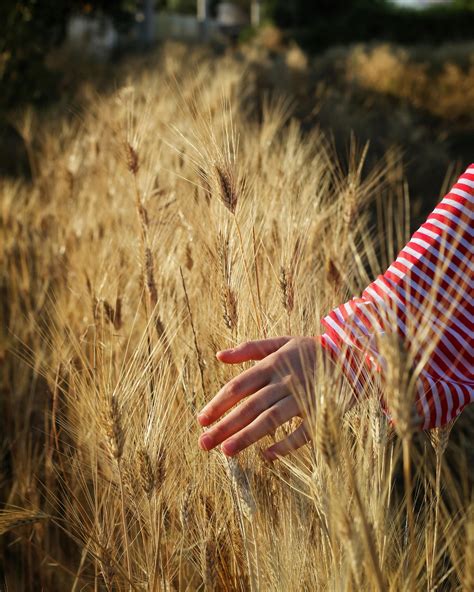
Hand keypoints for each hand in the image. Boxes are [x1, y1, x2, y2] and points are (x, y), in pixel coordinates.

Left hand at [197, 336, 321, 460]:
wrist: (353, 356)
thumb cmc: (311, 350)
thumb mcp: (281, 342)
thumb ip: (250, 348)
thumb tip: (219, 356)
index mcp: (272, 364)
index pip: (238, 386)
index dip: (218, 403)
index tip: (201, 420)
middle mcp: (284, 381)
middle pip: (250, 406)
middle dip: (225, 425)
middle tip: (204, 444)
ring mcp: (303, 397)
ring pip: (271, 419)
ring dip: (248, 436)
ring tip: (227, 452)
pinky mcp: (321, 411)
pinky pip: (303, 431)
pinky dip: (286, 444)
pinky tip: (267, 456)